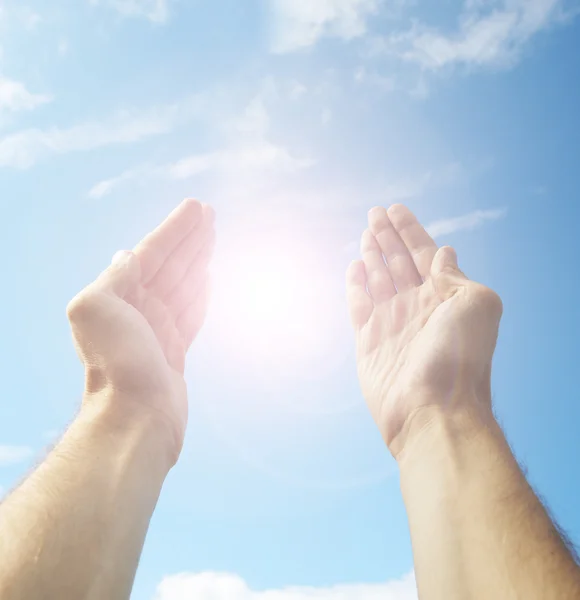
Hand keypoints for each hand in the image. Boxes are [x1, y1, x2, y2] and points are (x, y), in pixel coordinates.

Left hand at [67, 199, 214, 459]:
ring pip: (182, 284)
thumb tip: (127, 257)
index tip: (196, 208)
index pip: (150, 253)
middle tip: (209, 215)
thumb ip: (110, 279)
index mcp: (118, 296)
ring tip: (211, 237)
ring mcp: (157, 330)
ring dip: (197, 259)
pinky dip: (199, 291)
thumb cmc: (117, 367)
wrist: (137, 419)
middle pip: (169, 265)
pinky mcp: (174, 351)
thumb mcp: (95, 310)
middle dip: (189, 239)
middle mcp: (137, 310)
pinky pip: (190, 311)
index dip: (174, 230)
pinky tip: (207, 276)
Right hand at [346, 204, 501, 457]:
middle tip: (374, 213)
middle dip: (388, 236)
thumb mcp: (476, 304)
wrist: (432, 409)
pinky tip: (355, 266)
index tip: (396, 209)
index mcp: (444, 295)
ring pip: (379, 278)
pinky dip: (356, 283)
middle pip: (399, 261)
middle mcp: (417, 305)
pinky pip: (359, 303)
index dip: (411, 230)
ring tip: (366, 232)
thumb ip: (454, 276)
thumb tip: (445, 253)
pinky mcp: (368, 340)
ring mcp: (391, 321)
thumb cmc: (459, 357)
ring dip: (373, 254)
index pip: (425, 252)